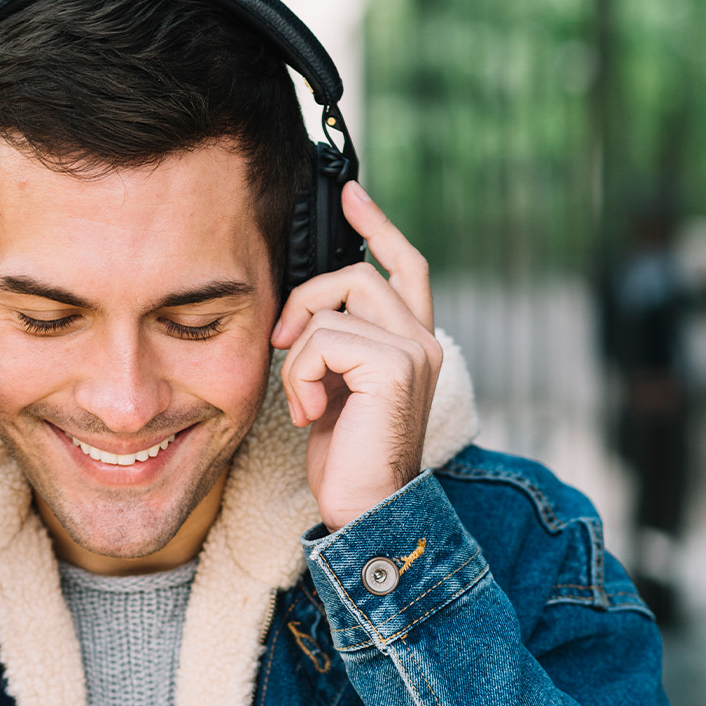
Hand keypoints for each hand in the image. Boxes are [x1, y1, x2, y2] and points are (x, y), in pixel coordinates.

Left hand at [271, 182, 441, 531]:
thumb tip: (304, 311)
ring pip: (334, 306)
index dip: (378, 226)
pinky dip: (301, 375)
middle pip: (358, 273)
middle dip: (307, 297)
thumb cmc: (347, 460)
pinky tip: (310, 414)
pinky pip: (323, 338)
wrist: (366, 510)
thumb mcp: (335, 389)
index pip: (404, 266)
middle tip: (282, 341)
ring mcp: (414, 350)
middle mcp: (422, 341)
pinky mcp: (395, 366)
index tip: (350, 195)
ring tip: (303, 398)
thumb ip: (336, 345)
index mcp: (411, 343)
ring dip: (299, 351)